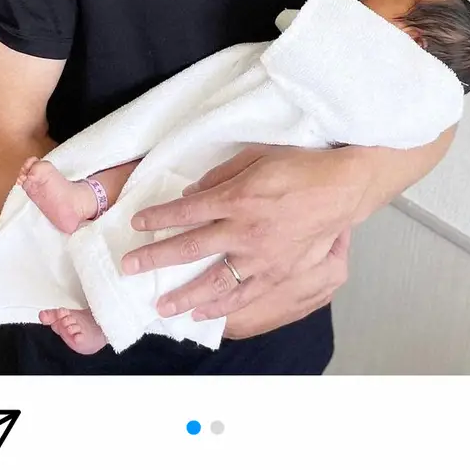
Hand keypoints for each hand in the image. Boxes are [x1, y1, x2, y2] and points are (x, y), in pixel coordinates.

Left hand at [121, 144, 359, 320]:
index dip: (158, 218)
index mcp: (236, 197)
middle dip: (156, 259)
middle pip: (190, 248)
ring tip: (160, 305)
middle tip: (130, 269)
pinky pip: (243, 294)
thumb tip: (192, 195)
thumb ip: (220, 175)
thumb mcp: (255, 156)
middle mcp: (244, 230)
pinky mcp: (277, 273)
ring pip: (213, 281)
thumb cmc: (299, 168)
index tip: (137, 225)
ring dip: (183, 293)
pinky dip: (220, 306)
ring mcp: (261, 256)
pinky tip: (201, 312)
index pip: (186, 210)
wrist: (339, 189)